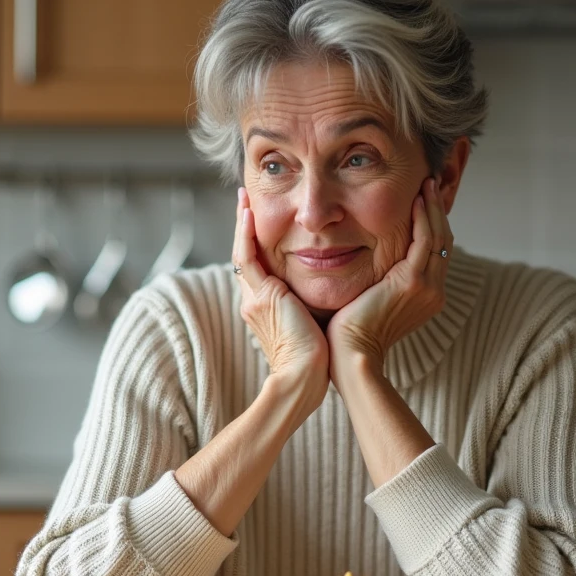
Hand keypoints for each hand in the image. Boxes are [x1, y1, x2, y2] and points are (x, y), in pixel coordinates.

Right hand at [232, 187, 328, 412]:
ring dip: (241, 222)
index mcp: (267, 305)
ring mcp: (254, 297)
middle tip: (246, 198)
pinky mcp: (261, 297)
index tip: (259, 218)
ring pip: (242, 251)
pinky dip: (246, 234)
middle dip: (244, 226)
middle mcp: (255, 299)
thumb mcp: (314, 323)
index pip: (259, 264)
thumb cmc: (317, 359)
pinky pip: (247, 258)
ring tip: (243, 197)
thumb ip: (314, 303)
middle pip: (247, 253)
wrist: (305, 378)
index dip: (257, 240)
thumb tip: (334, 292)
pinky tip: (249, 213)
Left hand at [326, 177, 452, 378]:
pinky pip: (425, 239)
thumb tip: (367, 265)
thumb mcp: (371, 302)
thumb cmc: (351, 336)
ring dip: (432, 207)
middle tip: (430, 184)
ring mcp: (428, 286)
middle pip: (443, 241)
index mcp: (427, 297)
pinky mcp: (414, 281)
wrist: (351, 356)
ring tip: (426, 184)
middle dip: (437, 211)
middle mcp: (434, 291)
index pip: (436, 253)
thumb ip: (379, 282)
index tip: (423, 202)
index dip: (432, 225)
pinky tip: (417, 198)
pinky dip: (423, 216)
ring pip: (438, 236)